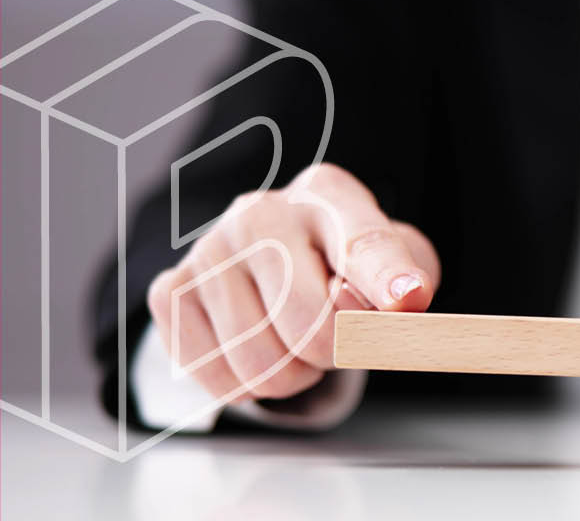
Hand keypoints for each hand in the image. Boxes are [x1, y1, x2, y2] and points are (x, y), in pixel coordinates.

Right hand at [147, 163, 439, 402]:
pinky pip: (218, 378)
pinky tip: (259, 346)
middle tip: (337, 339)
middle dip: (334, 355)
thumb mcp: (399, 265)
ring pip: (260, 366)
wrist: (283, 256)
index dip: (387, 278)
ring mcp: (208, 249)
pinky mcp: (171, 289)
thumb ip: (406, 282)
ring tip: (297, 342)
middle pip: (310, 328)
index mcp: (329, 195)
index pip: (363, 243)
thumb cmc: (349, 265)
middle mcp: (261, 212)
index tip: (408, 299)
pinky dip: (247, 385)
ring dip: (291, 377)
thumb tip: (398, 302)